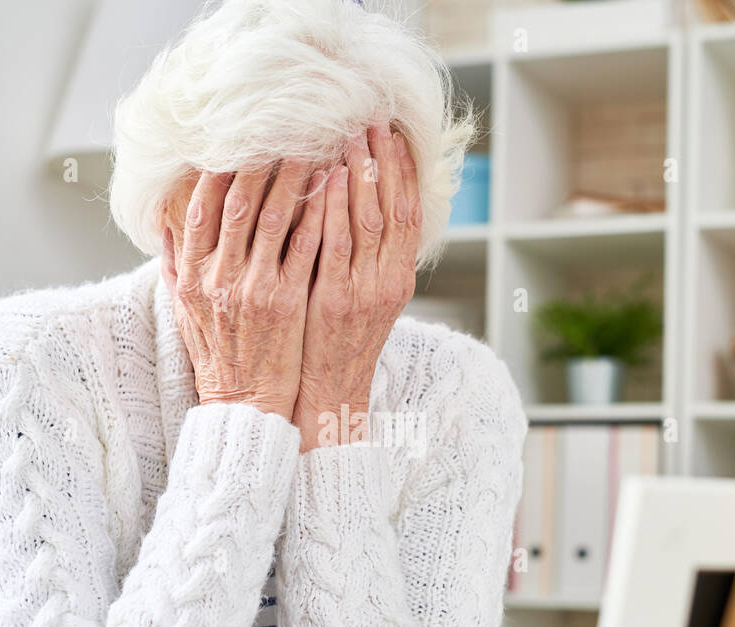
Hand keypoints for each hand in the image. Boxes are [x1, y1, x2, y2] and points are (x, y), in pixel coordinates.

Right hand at [161, 160, 325, 420]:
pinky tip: (332, 188)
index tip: (235, 142)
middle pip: (236, 204)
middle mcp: (218, 278)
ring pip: (272, 218)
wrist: (244, 402)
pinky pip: (304, 247)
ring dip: (293, 178)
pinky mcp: (286, 301)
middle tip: (281, 130)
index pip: (199, 209)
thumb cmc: (218, 356)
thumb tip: (164, 223)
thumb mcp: (183, 311)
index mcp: (191, 276)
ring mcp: (253, 288)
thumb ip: (174, 265)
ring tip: (312, 147)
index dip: (217, 171)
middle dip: (259, 162)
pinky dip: (318, 213)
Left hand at [293, 123, 421, 451]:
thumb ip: (369, 259)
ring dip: (359, 175)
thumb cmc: (340, 346)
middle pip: (393, 210)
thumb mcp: (366, 301)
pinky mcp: (332, 302)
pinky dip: (333, 209)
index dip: (405, 173)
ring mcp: (362, 292)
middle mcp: (387, 283)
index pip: (409, 215)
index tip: (394, 136)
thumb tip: (365, 211)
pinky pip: (335, 246)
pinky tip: (325, 179)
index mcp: (399, 280)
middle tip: (370, 122)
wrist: (330, 396)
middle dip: (383, 163)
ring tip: (349, 137)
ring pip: (367, 222)